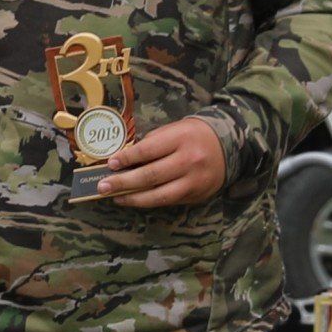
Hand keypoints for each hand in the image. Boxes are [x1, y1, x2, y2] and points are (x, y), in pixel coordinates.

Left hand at [95, 116, 227, 208]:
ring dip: (134, 198)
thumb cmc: (193, 135)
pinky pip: (169, 201)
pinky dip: (149, 201)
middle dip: (123, 182)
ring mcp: (194, 181)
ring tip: (115, 197)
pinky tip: (135, 199)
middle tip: (103, 186)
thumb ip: (151, 143)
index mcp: (181, 138)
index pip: (148, 150)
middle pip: (151, 175)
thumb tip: (122, 159)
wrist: (228, 146)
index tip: (110, 163)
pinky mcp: (197, 195)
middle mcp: (189, 160)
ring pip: (159, 195)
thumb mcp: (174, 129)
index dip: (127, 158)